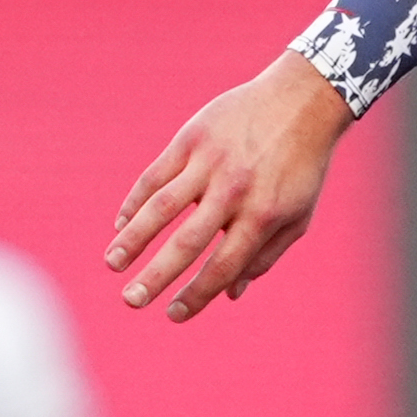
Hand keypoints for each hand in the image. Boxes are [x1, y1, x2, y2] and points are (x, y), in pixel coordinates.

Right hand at [106, 53, 352, 319]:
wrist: (303, 101)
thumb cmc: (301, 167)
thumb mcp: (296, 215)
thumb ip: (264, 256)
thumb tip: (231, 294)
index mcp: (263, 215)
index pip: (223, 267)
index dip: (197, 296)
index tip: (173, 315)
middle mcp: (234, 191)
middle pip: (187, 242)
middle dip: (156, 276)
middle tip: (131, 301)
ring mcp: (211, 162)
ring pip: (162, 206)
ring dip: (133, 238)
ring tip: (113, 264)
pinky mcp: (192, 138)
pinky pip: (156, 175)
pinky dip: (135, 201)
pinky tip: (121, 224)